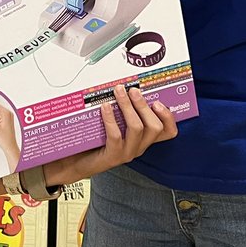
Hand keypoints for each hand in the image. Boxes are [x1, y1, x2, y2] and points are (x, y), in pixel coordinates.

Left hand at [47, 84, 177, 186]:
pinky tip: (105, 107)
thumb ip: (123, 110)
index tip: (158, 101)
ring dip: (128, 107)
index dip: (169, 117)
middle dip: (144, 105)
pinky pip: (115, 135)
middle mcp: (139, 146)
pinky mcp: (113, 156)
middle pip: (155, 127)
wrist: (77, 161)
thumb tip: (124, 84)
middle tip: (133, 90)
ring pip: (137, 128)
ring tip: (119, 92)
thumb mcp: (115, 123)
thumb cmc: (95, 139)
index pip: (168, 131)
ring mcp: (127, 153)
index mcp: (144, 138)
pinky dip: (111, 118)